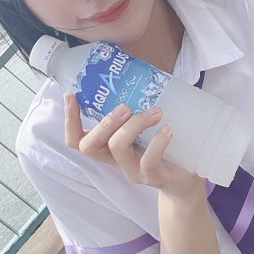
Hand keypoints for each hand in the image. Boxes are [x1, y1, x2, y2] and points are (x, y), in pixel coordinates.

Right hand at [64, 93, 202, 197]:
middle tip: (125, 106)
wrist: (184, 179)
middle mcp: (114, 160)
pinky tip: (168, 129)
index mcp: (107, 147)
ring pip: (118, 147)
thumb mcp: (144, 128)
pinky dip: (157, 142)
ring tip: (156, 112)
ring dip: (134, 124)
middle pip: (89, 146)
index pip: (76, 139)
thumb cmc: (162, 147)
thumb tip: (137, 74)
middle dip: (104, 122)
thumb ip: (135, 109)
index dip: (69, 120)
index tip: (71, 95)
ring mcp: (131, 170)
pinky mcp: (152, 177)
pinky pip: (148, 161)